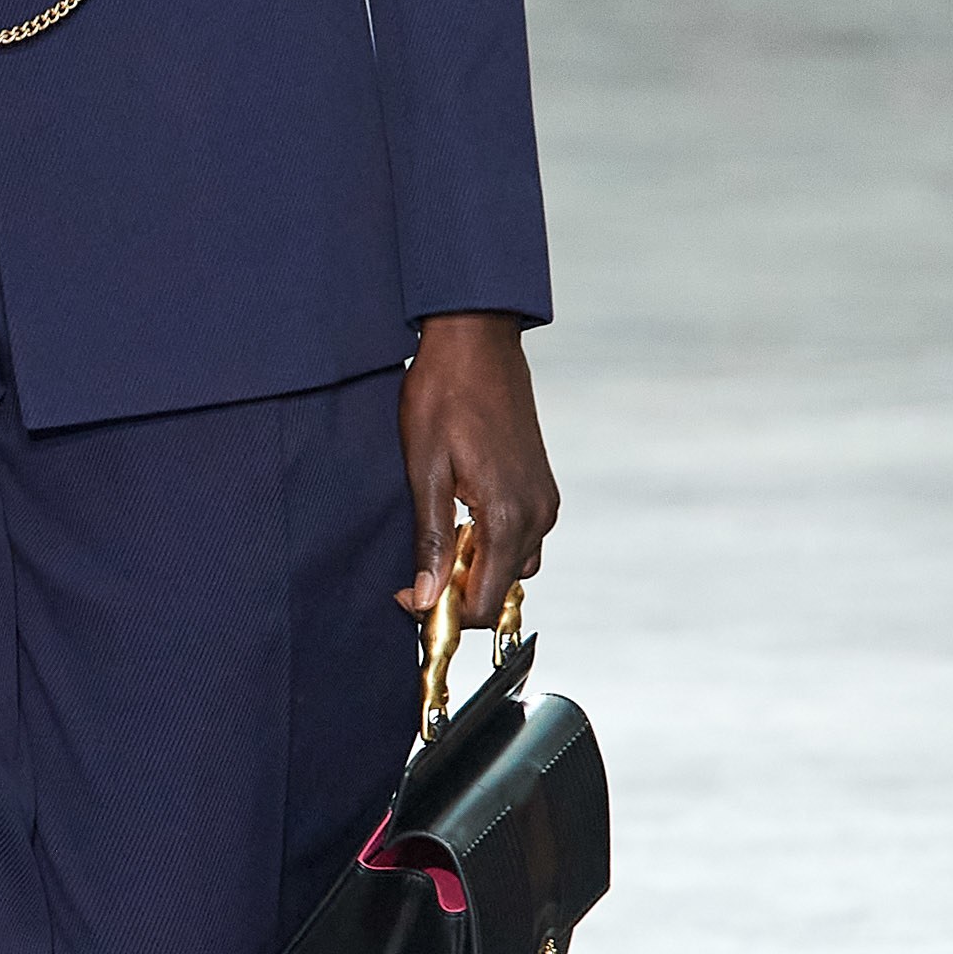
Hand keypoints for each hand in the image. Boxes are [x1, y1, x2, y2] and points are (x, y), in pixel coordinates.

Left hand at [395, 313, 558, 627]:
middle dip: (458, 593)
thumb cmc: (444, 394)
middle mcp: (536, 515)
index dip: (443, 614)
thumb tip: (426, 598)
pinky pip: (522, 538)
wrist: (477, 339)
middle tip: (416, 570)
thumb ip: (430, 539)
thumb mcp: (423, 469)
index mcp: (507, 516)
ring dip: (476, 567)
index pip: (483, 603)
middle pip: (501, 590)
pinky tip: (460, 518)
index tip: (408, 596)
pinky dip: (491, 544)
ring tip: (438, 538)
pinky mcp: (542, 487)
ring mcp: (545, 500)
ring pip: (513, 566)